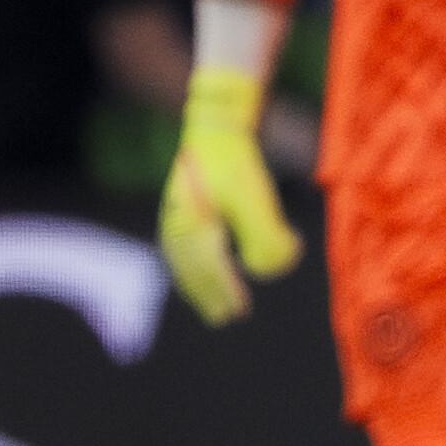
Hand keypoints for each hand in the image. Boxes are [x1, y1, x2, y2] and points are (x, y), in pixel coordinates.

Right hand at [156, 67, 298, 327]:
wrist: (217, 127)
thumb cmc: (238, 165)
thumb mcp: (258, 201)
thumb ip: (266, 238)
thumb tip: (272, 270)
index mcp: (194, 227)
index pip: (211, 270)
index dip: (225, 292)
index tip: (240, 312)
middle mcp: (177, 225)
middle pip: (191, 271)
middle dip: (208, 295)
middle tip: (225, 318)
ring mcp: (173, 216)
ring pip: (181, 261)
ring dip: (196, 284)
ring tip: (210, 303)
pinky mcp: (178, 208)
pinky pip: (178, 248)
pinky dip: (187, 266)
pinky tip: (198, 270)